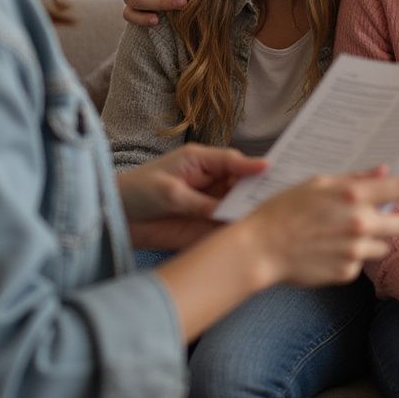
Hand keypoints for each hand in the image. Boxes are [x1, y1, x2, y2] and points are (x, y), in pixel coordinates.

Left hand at [118, 144, 266, 249]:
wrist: (120, 218)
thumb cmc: (140, 191)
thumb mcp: (169, 192)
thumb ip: (199, 201)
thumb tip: (227, 211)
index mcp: (202, 162)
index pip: (232, 161)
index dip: (251, 165)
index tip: (269, 169)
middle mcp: (212, 182)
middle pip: (243, 184)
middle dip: (258, 190)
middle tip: (278, 197)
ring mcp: (212, 204)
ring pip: (240, 207)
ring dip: (252, 212)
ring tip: (271, 218)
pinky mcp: (207, 226)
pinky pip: (228, 227)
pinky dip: (239, 231)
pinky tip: (253, 236)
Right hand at [243, 170, 398, 288]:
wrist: (262, 249)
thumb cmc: (284, 209)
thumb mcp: (317, 184)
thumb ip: (353, 179)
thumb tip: (383, 172)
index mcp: (352, 196)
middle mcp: (360, 225)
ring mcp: (355, 252)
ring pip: (382, 245)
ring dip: (375, 239)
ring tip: (345, 233)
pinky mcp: (347, 273)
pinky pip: (360, 262)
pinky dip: (351, 255)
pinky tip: (328, 249)